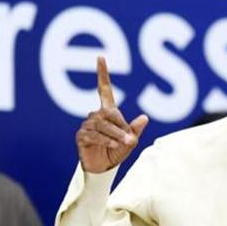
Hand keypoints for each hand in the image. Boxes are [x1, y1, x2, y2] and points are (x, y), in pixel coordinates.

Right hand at [76, 57, 148, 172]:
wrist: (103, 168)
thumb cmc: (117, 151)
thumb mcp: (131, 141)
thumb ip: (136, 130)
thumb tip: (145, 118)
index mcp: (108, 112)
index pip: (104, 89)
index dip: (102, 73)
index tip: (100, 57)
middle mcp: (96, 115)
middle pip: (108, 114)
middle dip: (120, 126)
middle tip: (130, 140)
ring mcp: (87, 125)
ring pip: (102, 125)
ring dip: (115, 135)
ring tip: (124, 144)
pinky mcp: (81, 137)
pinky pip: (94, 135)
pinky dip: (106, 140)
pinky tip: (113, 146)